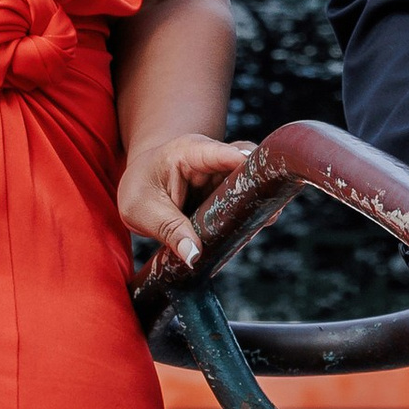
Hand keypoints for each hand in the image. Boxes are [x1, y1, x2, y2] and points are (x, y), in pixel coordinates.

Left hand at [119, 130, 254, 273]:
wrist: (141, 184)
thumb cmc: (139, 190)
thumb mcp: (143, 211)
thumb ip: (169, 230)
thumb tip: (194, 256)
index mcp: (189, 152)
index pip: (221, 153)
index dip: (243, 163)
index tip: (261, 180)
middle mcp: (212, 158)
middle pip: (246, 162)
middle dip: (259, 184)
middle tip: (269, 210)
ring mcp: (222, 174)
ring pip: (251, 180)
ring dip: (258, 201)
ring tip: (265, 220)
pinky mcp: (227, 191)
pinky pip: (245, 197)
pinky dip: (251, 211)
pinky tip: (256, 225)